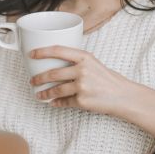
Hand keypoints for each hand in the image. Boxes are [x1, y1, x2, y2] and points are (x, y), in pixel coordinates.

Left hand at [28, 46, 154, 138]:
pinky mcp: (82, 101)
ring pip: (55, 90)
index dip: (42, 51)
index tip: (31, 54)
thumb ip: (77, 62)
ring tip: (38, 94)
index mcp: (85, 58)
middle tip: (32, 80)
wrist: (123, 96)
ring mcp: (82, 86)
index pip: (58, 50)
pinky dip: (56, 103)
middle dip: (39, 78)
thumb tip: (55, 64)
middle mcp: (82, 70)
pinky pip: (64, 102)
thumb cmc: (108, 79)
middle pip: (53, 73)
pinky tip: (52, 102)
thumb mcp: (94, 64)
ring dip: (44, 93)